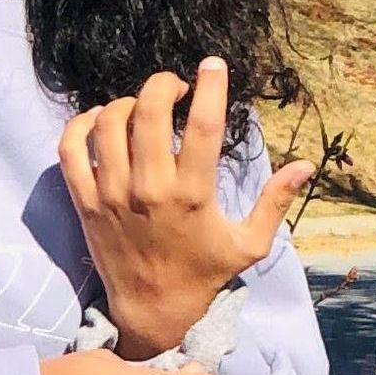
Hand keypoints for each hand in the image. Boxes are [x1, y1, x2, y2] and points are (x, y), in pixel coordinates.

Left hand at [58, 59, 314, 359]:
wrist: (151, 310)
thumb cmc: (203, 273)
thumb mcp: (249, 244)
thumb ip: (275, 201)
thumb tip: (306, 165)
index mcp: (192, 195)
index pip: (202, 126)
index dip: (210, 86)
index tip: (213, 64)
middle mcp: (149, 190)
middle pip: (148, 112)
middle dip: (164, 84)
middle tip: (176, 86)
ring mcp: (110, 194)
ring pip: (109, 123)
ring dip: (128, 103)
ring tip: (144, 108)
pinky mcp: (83, 202)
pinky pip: (70, 149)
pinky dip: (81, 124)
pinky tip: (101, 121)